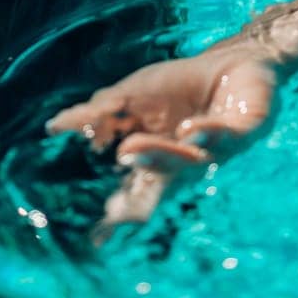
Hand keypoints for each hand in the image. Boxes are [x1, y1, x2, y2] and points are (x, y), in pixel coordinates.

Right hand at [46, 42, 276, 242]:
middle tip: (122, 215)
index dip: (119, 211)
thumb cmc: (180, 87)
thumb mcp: (132, 96)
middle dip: (143, 202)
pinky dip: (207, 133)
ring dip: (161, 155)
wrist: (231, 63)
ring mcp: (215, 148)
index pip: (135, 191)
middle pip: (161, 185)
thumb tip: (54, 126)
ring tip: (131, 149)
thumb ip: (98, 113)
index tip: (99, 234)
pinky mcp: (243, 131)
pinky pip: (225, 136)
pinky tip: (189, 131)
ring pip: (187, 160)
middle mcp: (185, 162)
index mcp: (158, 160)